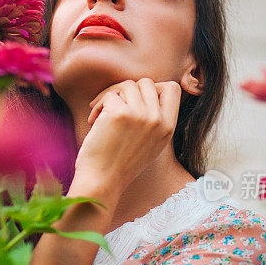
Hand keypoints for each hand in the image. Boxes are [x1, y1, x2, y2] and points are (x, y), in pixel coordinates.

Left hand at [73, 78, 180, 195]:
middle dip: (126, 90)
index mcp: (168, 127)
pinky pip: (108, 95)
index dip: (153, 88)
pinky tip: (93, 121)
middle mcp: (158, 120)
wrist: (102, 182)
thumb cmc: (119, 165)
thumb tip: (144, 92)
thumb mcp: (150, 144)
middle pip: (146, 82)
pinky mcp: (120, 114)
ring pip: (126, 85)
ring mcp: (140, 115)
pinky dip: (97, 105)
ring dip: (109, 96)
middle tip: (112, 105)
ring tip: (100, 115)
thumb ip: (154, 120)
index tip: (135, 99)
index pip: (172, 89)